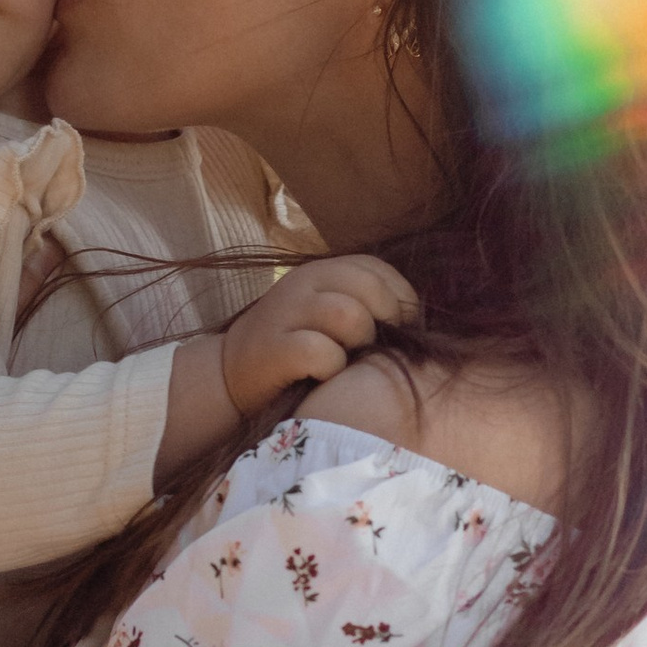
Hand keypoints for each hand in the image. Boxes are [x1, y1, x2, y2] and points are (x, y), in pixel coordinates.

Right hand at [221, 254, 417, 415]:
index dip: (400, 300)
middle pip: (370, 289)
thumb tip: (417, 321)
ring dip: (359, 343)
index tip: (397, 329)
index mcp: (323, 271)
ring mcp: (286, 312)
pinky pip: (322, 352)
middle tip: (372, 348)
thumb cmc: (295, 350)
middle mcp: (304, 282)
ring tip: (348, 359)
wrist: (229, 376)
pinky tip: (324, 375)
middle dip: (384, 322)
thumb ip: (364, 306)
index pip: (379, 270)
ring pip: (349, 315)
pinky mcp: (274, 347)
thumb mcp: (327, 315)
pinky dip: (332, 368)